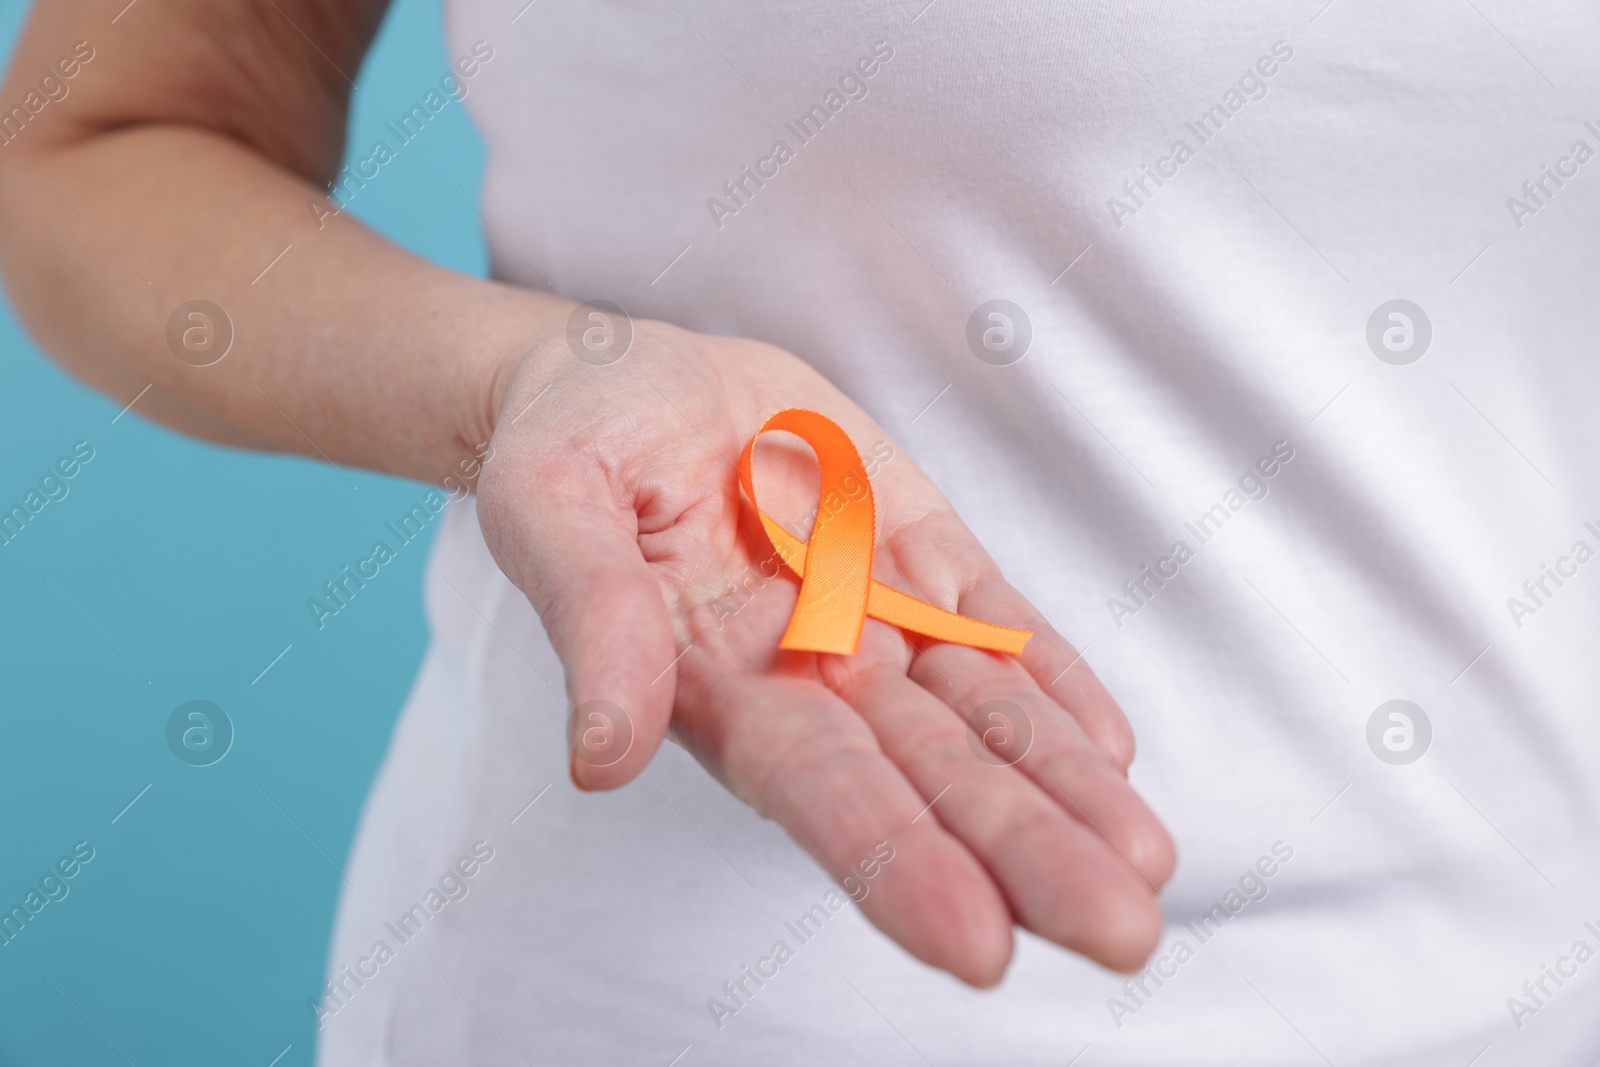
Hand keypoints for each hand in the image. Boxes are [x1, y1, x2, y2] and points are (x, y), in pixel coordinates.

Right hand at [476, 309, 1174, 983]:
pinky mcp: (915, 546)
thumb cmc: (572, 439)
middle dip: (1022, 853)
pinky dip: (1051, 680)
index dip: (894, 860)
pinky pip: (994, 621)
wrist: (631, 373)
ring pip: (981, 714)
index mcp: (715, 680)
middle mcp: (808, 670)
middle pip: (929, 775)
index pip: (818, 785)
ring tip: (1143, 864)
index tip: (977, 942)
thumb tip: (600, 758)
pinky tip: (1110, 748)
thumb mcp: (553, 499)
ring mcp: (872, 610)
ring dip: (1062, 789)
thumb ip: (592, 615)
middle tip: (1119, 934)